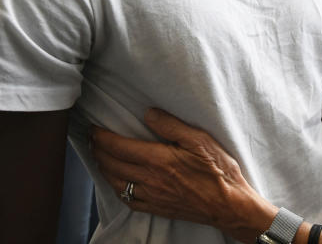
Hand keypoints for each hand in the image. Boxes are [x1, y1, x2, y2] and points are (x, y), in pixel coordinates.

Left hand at [91, 109, 275, 242]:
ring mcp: (152, 196)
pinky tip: (117, 182)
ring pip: (116, 182)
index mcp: (158, 160)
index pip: (118, 147)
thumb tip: (148, 113)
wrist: (229, 206)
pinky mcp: (157, 208)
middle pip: (111, 164)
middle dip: (97, 150)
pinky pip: (128, 200)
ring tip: (99, 156)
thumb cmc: (219, 171)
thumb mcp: (199, 140)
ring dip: (103, 168)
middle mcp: (150, 179)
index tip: (93, 128)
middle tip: (91, 139)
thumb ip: (171, 125)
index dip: (101, 137)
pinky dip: (116, 189)